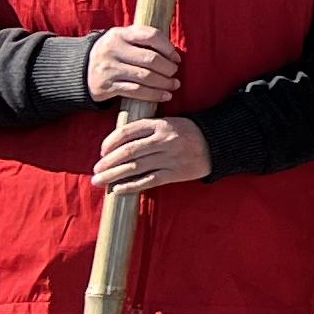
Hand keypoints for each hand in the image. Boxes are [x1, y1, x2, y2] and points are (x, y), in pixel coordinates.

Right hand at [85, 23, 180, 106]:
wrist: (79, 71)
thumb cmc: (112, 54)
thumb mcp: (121, 39)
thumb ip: (142, 39)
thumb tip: (173, 52)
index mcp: (119, 34)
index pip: (150, 36)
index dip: (168, 48)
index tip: (176, 58)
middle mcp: (112, 50)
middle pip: (150, 59)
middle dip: (168, 68)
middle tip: (174, 73)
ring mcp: (108, 69)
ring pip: (145, 77)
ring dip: (164, 83)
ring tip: (174, 85)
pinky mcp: (106, 86)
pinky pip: (136, 91)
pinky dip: (154, 94)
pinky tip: (165, 96)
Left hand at [90, 116, 210, 193]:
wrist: (218, 144)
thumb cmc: (189, 134)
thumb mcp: (169, 124)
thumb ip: (147, 131)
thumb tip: (119, 145)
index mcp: (160, 124)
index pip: (128, 132)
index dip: (110, 142)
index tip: (101, 151)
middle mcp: (164, 140)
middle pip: (128, 152)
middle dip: (108, 163)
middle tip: (95, 171)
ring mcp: (170, 157)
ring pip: (135, 167)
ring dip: (114, 176)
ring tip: (100, 181)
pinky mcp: (176, 173)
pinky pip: (149, 181)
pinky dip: (131, 186)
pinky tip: (118, 190)